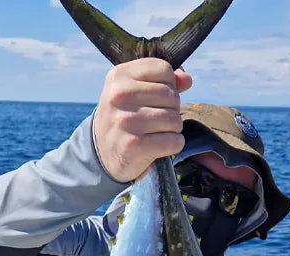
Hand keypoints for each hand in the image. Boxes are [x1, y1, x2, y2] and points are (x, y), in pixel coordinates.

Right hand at [92, 59, 192, 183]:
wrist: (103, 153)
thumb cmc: (126, 116)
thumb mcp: (135, 90)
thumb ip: (163, 80)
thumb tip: (187, 80)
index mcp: (118, 76)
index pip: (164, 69)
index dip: (168, 84)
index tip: (155, 96)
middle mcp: (119, 96)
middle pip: (172, 96)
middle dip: (172, 109)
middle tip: (155, 118)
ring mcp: (125, 121)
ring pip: (175, 119)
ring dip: (173, 128)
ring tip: (156, 131)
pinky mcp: (134, 145)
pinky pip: (174, 141)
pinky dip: (172, 144)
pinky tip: (158, 145)